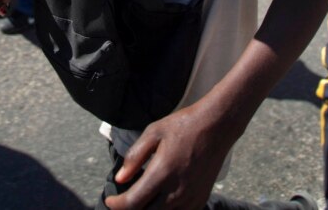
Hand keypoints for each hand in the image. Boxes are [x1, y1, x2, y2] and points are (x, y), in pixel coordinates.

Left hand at [105, 100, 231, 209]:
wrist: (217, 126)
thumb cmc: (184, 126)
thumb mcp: (154, 132)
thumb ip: (135, 156)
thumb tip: (120, 179)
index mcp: (162, 173)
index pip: (133, 203)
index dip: (117, 204)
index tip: (110, 200)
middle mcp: (177, 191)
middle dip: (130, 209)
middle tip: (123, 201)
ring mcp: (191, 198)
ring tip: (140, 200)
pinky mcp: (201, 199)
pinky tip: (160, 201)